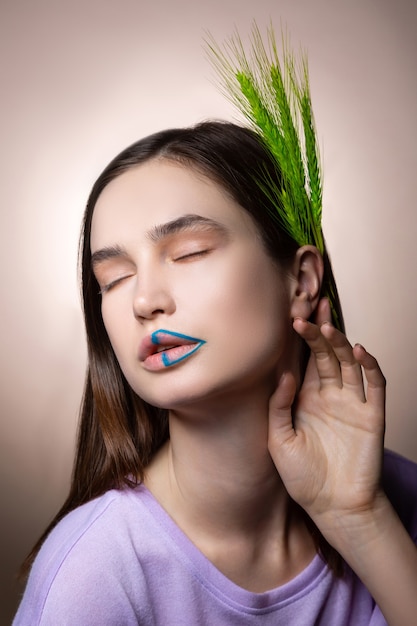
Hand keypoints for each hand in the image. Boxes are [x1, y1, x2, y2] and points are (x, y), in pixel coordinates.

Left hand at [268, 298, 386, 542]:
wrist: (333, 507)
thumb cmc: (303, 477)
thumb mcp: (278, 441)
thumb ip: (279, 407)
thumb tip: (283, 374)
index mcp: (305, 399)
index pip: (303, 360)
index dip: (300, 339)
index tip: (291, 315)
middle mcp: (329, 396)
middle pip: (326, 355)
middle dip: (319, 331)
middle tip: (311, 308)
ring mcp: (352, 404)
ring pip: (349, 364)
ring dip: (340, 344)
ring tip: (328, 326)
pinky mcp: (372, 415)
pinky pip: (375, 385)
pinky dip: (370, 366)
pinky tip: (360, 350)